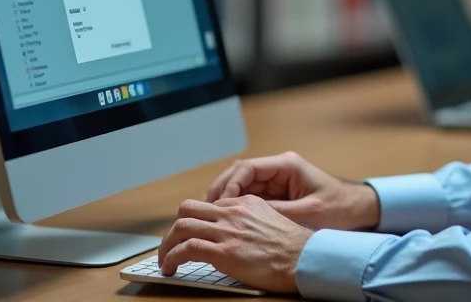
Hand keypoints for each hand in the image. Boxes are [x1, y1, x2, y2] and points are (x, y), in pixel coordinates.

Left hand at [158, 196, 312, 293]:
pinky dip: (172, 258)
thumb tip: (237, 232)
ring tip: (165, 260)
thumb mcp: (273, 220)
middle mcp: (234, 213)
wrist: (305, 258)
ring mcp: (228, 231)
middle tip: (171, 245)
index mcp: (246, 203)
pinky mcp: (224, 252)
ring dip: (166, 244)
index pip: (208, 206)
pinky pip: (186, 249)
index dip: (196, 222)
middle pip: (188, 210)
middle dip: (174, 228)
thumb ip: (251, 220)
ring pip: (182, 227)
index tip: (191, 235)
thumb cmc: (294, 247)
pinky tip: (171, 268)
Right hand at [206, 151, 380, 230]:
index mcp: (286, 165)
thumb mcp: (308, 213)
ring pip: (242, 186)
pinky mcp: (277, 193)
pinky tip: (229, 220)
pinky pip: (251, 196)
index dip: (229, 185)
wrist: (359, 209)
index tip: (219, 204)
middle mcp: (278, 168)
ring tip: (213, 218)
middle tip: (207, 211)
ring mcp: (277, 180)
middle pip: (239, 174)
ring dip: (228, 200)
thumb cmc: (340, 207)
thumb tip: (246, 216)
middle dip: (222, 191)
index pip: (247, 168)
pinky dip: (238, 206)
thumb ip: (277, 212)